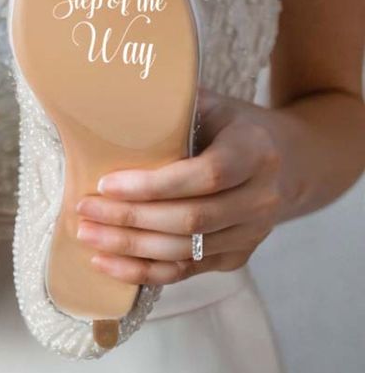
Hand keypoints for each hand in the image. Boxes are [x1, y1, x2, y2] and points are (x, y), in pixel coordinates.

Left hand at [76, 88, 297, 284]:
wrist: (288, 161)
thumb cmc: (232, 126)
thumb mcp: (212, 104)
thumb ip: (171, 106)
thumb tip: (107, 101)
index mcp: (254, 152)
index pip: (205, 176)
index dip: (152, 185)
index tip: (105, 184)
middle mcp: (261, 198)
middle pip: (191, 219)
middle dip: (130, 218)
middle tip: (84, 210)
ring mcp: (252, 233)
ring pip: (185, 251)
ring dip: (129, 247)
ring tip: (87, 234)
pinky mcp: (237, 257)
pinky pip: (186, 271)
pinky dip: (143, 271)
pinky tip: (107, 263)